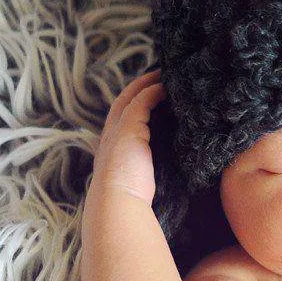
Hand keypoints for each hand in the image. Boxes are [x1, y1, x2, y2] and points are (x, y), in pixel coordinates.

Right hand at [91, 69, 164, 203]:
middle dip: (139, 87)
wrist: (117, 206)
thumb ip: (146, 173)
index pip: (122, 120)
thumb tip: (170, 175)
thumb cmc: (131, 203)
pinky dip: (152, 91)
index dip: (135, 106)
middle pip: (123, 102)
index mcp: (112, 150)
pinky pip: (141, 101)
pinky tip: (165, 86)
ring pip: (130, 97)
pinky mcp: (128, 129)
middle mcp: (110, 137)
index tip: (152, 98)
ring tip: (165, 74)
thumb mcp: (138, 183)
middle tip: (159, 76)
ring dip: (147, 84)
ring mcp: (117, 131)